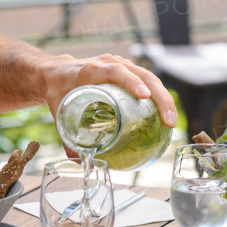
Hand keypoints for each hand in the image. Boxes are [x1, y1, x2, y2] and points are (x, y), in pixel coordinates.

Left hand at [43, 53, 177, 126]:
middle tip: (168, 121)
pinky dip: (159, 95)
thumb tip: (82, 164)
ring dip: (163, 97)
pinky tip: (165, 113)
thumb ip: (67, 139)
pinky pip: (147, 79)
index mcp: (92, 69)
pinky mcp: (127, 70)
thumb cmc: (58, 89)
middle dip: (159, 97)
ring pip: (148, 76)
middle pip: (141, 74)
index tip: (144, 96)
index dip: (131, 81)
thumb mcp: (59, 111)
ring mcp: (120, 64)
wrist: (56, 72)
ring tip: (170, 121)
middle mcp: (109, 63)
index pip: (115, 71)